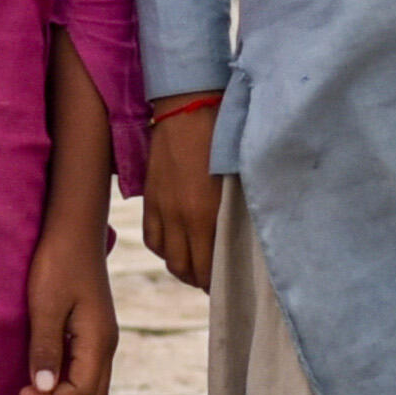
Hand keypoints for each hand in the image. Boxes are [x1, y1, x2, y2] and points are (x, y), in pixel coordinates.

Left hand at [17, 224, 117, 394]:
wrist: (73, 229)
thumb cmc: (59, 261)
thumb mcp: (46, 304)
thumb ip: (46, 348)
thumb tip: (44, 389)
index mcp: (99, 341)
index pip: (82, 393)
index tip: (21, 394)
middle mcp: (105, 346)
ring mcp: (99, 341)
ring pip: (88, 391)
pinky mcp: (89, 335)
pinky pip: (82, 376)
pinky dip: (62, 392)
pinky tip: (39, 389)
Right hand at [138, 103, 222, 290]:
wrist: (189, 108)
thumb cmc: (224, 137)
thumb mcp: (237, 177)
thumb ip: (237, 210)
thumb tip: (245, 235)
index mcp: (206, 215)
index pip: (208, 269)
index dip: (216, 284)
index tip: (227, 285)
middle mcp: (180, 218)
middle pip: (186, 269)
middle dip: (200, 281)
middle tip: (214, 281)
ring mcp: (161, 209)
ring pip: (168, 258)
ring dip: (183, 269)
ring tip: (196, 268)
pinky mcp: (149, 199)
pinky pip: (152, 239)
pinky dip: (163, 249)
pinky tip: (175, 247)